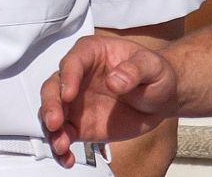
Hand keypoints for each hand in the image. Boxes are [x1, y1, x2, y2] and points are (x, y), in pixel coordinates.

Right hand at [39, 35, 180, 167]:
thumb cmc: (153, 73)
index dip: (67, 78)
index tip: (69, 95)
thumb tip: (115, 81)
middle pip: (53, 87)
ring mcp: (75, 102)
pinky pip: (63, 135)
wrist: (160, 97)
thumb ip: (134, 70)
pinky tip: (66, 157)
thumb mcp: (151, 66)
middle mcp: (76, 77)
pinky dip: (61, 148)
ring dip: (52, 129)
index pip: (72, 62)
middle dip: (51, 105)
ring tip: (61, 145)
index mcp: (91, 54)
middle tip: (55, 122)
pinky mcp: (79, 124)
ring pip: (52, 112)